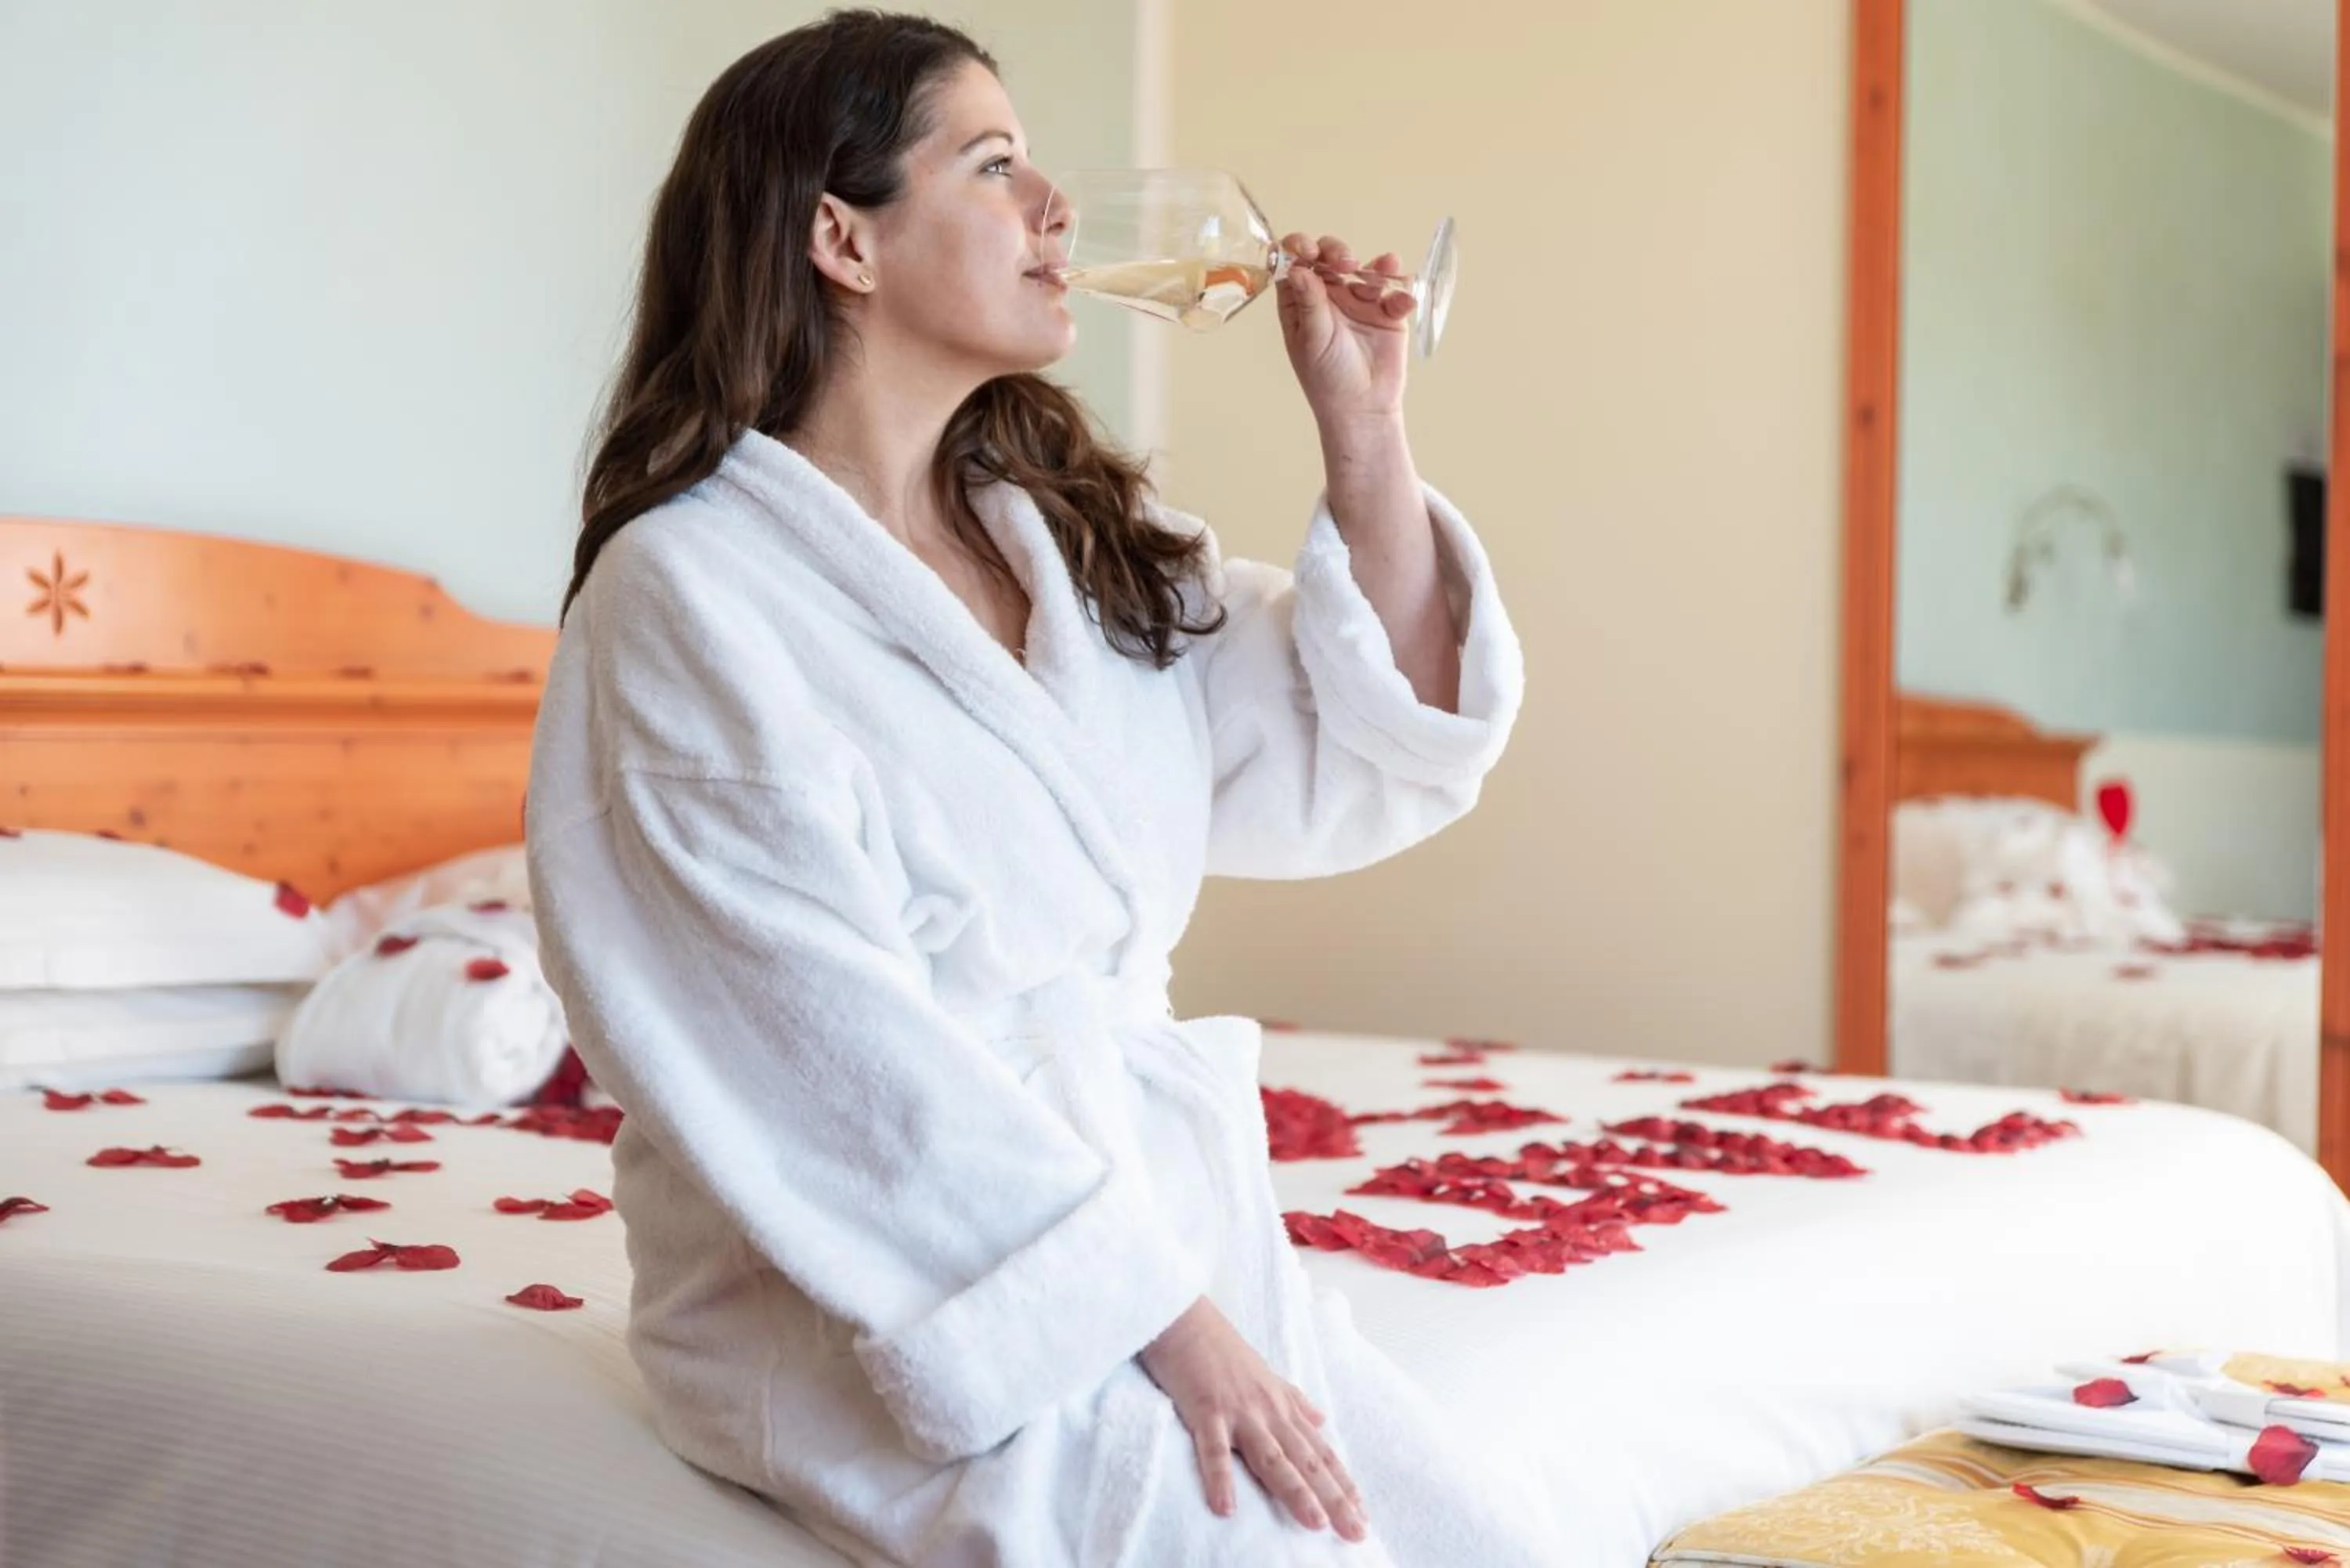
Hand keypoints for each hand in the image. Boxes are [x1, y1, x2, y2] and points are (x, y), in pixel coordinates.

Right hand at [1139, 1296, 1367, 1542]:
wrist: (1184, 1316)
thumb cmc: (1221, 1348)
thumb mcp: (1265, 1375)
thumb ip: (1295, 1401)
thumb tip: (1322, 1421)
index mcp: (1282, 1407)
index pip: (1321, 1452)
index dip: (1343, 1484)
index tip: (1363, 1515)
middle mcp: (1268, 1411)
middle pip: (1307, 1461)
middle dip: (1334, 1498)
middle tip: (1357, 1533)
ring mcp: (1238, 1411)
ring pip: (1272, 1457)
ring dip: (1294, 1490)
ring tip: (1315, 1524)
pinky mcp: (1205, 1409)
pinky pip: (1214, 1449)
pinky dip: (1220, 1478)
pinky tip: (1226, 1508)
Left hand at [1275, 232, 1411, 427]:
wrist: (1363, 407)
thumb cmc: (1328, 379)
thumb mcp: (1313, 340)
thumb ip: (1309, 304)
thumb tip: (1297, 270)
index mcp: (1301, 301)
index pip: (1295, 263)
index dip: (1299, 248)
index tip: (1308, 250)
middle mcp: (1329, 295)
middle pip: (1330, 257)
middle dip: (1337, 251)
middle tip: (1345, 261)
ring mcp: (1359, 301)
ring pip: (1365, 269)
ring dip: (1374, 266)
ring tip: (1383, 270)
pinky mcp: (1387, 312)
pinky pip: (1395, 293)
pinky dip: (1401, 292)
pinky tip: (1403, 301)